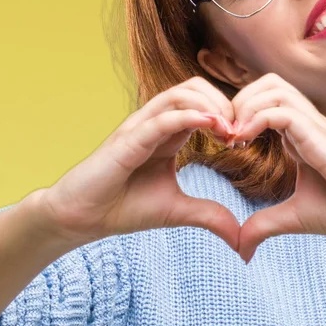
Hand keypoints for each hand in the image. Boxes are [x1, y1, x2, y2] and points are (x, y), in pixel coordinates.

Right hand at [35, 77, 241, 249]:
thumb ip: (210, 216)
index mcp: (169, 133)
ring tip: (229, 130)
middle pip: (195, 87)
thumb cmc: (124, 207)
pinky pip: (162, 118)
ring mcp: (140, 127)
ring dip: (211, 105)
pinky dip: (189, 116)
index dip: (228, 114)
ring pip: (180, 93)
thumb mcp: (178, 211)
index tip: (243, 139)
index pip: (203, 103)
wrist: (82, 218)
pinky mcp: (127, 139)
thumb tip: (241, 238)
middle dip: (224, 102)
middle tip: (239, 132)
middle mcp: (155, 122)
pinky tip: (212, 126)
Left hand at [228, 73, 325, 263]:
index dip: (240, 112)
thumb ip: (263, 225)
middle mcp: (306, 122)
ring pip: (274, 87)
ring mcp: (315, 126)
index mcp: (300, 133)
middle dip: (239, 101)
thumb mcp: (293, 217)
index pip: (266, 98)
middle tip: (228, 134)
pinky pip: (282, 111)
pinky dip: (256, 120)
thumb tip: (240, 249)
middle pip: (268, 82)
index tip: (227, 143)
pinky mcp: (320, 136)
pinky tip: (245, 144)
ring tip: (235, 138)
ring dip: (245, 106)